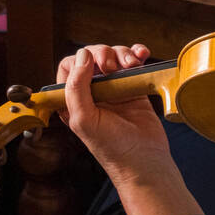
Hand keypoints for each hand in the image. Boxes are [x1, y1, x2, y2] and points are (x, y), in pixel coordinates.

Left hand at [58, 44, 173, 183]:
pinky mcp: (134, 87)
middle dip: (104, 54)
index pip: (69, 67)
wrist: (145, 160)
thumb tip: (83, 56)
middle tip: (113, 67)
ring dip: (123, 54)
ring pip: (114, 56)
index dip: (80, 61)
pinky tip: (142, 56)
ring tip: (132, 65)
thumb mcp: (84, 120)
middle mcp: (92, 93)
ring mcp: (114, 88)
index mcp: (73, 101)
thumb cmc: (112, 148)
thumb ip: (76, 88)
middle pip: (92, 57)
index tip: (95, 68)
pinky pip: (133, 62)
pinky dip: (137, 54)